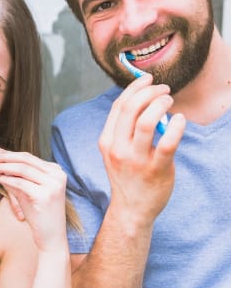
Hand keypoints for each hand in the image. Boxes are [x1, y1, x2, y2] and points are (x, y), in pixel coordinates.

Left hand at [0, 145, 67, 250]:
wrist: (52, 238)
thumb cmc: (38, 214)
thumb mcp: (26, 191)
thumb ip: (14, 176)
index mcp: (55, 171)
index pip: (27, 156)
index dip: (6, 152)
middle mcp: (57, 175)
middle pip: (24, 159)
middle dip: (1, 156)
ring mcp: (52, 184)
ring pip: (21, 168)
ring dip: (0, 166)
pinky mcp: (44, 195)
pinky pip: (20, 183)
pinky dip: (5, 179)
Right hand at [99, 75, 185, 227]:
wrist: (131, 208)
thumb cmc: (127, 176)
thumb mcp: (115, 152)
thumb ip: (124, 130)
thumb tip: (144, 102)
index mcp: (107, 141)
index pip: (118, 107)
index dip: (134, 88)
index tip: (147, 79)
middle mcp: (118, 149)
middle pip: (130, 109)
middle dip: (149, 92)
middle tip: (164, 89)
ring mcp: (136, 160)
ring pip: (146, 122)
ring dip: (161, 105)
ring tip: (170, 102)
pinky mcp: (155, 170)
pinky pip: (167, 143)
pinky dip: (176, 127)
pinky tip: (180, 120)